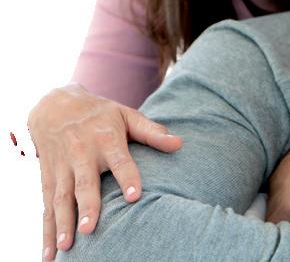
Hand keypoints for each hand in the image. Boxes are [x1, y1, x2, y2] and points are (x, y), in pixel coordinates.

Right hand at [28, 83, 181, 259]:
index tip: (134, 197)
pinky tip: (49, 255)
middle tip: (89, 229)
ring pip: (61, 198)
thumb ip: (151, 132)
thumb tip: (179, 143)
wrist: (55, 106)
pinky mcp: (48, 179)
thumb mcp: (126, 115)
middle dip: (86, 206)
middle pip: (85, 183)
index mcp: (106, 139)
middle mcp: (82, 154)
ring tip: (66, 247)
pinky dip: (46, 231)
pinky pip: (46, 207)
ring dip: (62, 223)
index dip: (127, 177)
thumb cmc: (100, 114)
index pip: (120, 160)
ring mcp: (63, 168)